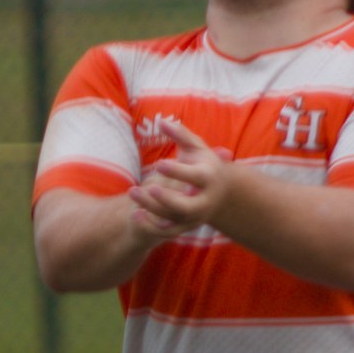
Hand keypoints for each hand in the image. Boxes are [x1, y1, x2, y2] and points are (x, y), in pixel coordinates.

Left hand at [127, 117, 234, 232]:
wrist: (220, 192)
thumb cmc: (202, 163)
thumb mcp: (195, 146)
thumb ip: (180, 134)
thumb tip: (161, 120)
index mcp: (208, 177)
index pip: (194, 177)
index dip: (177, 172)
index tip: (158, 164)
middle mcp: (204, 201)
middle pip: (187, 206)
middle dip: (167, 199)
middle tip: (150, 188)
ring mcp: (196, 217)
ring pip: (173, 219)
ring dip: (152, 209)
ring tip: (132, 192)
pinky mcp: (186, 227)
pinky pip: (168, 232)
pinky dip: (151, 226)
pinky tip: (135, 213)